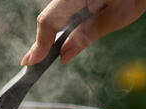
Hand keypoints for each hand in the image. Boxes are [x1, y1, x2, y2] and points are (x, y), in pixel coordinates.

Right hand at [20, 0, 145, 65]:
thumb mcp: (116, 18)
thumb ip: (86, 36)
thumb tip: (63, 56)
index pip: (48, 21)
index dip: (38, 44)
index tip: (29, 63)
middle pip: (49, 17)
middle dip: (42, 42)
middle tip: (32, 62)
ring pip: (56, 13)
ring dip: (52, 34)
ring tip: (43, 55)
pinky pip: (65, 9)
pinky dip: (63, 24)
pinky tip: (62, 38)